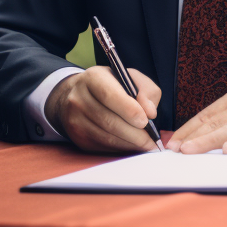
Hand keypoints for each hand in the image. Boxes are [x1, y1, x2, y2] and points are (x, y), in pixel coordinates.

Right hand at [45, 66, 161, 153]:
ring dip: (129, 143)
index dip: (129, 110)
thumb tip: (151, 113)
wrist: (77, 94)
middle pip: (108, 121)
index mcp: (93, 78)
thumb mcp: (131, 78)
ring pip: (105, 137)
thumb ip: (146, 90)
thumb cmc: (112, 84)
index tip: (146, 121)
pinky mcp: (76, 136)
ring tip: (146, 144)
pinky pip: (101, 146)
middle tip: (152, 141)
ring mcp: (74, 119)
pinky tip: (133, 145)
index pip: (110, 96)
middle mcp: (79, 98)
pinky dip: (120, 148)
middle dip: (134, 133)